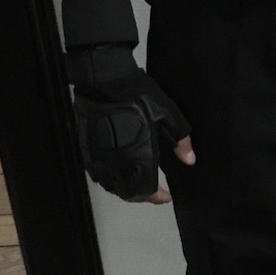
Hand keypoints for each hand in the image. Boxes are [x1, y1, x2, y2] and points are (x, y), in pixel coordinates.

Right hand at [67, 46, 193, 203]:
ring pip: (110, 185)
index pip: (146, 190)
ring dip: (124, 188)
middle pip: (126, 193)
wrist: (104, 77)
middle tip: (152, 192)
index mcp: (137, 156)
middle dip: (141, 196)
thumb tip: (189, 160)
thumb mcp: (167, 114)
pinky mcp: (86, 147)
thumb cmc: (138, 94)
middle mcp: (115, 162)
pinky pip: (96, 172)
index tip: (165, 197)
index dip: (156, 197)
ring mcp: (98, 156)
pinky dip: (108, 177)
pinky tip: (117, 169)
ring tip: (136, 182)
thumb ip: (180, 140)